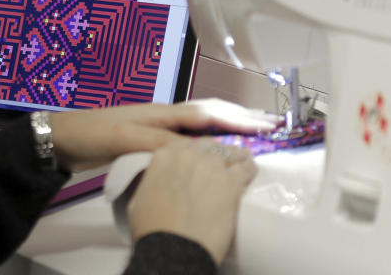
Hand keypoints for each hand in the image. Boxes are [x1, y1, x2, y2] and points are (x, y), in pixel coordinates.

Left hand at [49, 98, 277, 171]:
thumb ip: (162, 143)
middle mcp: (165, 116)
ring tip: (253, 136)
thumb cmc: (93, 133)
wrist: (63, 139)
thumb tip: (199, 150)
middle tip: (272, 126)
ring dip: (228, 129)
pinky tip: (214, 153)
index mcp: (163, 112)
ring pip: (202, 126)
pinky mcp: (151, 141)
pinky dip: (208, 142)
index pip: (209, 113)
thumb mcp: (127, 138)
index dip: (238, 119)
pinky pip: (190, 139)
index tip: (267, 124)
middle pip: (211, 114)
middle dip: (241, 118)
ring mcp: (158, 128)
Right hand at [127, 138, 256, 265]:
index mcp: (164, 156)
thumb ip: (152, 182)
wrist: (173, 247)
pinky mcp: (231, 183)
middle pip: (208, 145)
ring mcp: (211, 167)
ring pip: (230, 152)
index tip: (199, 158)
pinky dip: (249, 168)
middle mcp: (188, 155)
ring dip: (234, 157)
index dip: (194, 151)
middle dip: (214, 153)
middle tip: (219, 163)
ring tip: (240, 162)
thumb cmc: (151, 228)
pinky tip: (250, 171)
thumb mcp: (140, 197)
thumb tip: (158, 184)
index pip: (184, 143)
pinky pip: (246, 168)